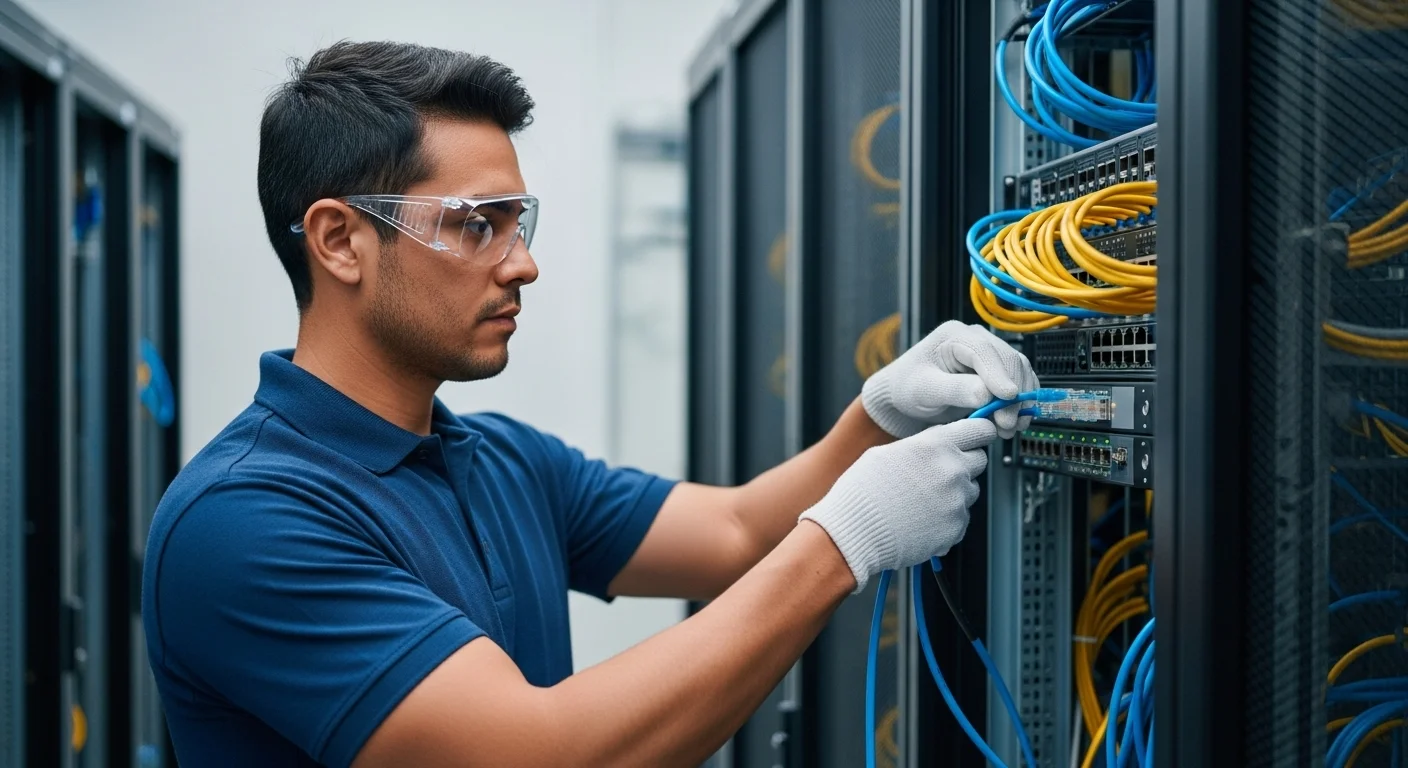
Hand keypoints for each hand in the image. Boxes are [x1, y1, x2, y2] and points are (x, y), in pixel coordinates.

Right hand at [798, 419, 995, 591]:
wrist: (854, 532)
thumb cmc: (862, 492)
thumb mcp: (887, 452)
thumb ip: (922, 445)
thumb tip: (940, 442)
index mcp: (936, 445)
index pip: (980, 429)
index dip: (978, 432)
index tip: (975, 437)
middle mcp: (952, 471)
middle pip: (979, 460)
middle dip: (963, 463)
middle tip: (937, 472)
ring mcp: (956, 502)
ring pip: (970, 491)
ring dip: (954, 492)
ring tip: (921, 499)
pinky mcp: (955, 528)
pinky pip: (961, 518)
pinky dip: (947, 518)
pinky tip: (921, 518)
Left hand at [861, 320, 1038, 439]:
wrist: (906, 397)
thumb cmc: (908, 387)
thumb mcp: (925, 389)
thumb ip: (954, 390)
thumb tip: (986, 394)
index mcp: (954, 335)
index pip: (983, 350)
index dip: (999, 373)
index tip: (1007, 396)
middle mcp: (976, 340)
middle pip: (1008, 361)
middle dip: (1012, 394)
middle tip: (1008, 423)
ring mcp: (989, 356)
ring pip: (1018, 373)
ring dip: (1019, 402)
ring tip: (1009, 428)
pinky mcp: (997, 373)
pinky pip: (1019, 384)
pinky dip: (1019, 404)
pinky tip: (1012, 423)